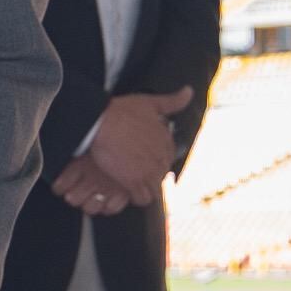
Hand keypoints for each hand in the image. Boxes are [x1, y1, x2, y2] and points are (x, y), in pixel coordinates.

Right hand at [58, 86, 194, 213]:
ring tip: (132, 184)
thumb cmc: (121, 111)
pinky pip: (143, 199)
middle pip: (162, 175)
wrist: (100, 123)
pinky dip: (136, 197)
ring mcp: (149, 171)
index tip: (144, 158)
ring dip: (145, 189)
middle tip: (134, 171)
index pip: (169, 157)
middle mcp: (162, 157)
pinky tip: (127, 191)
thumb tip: (189, 91)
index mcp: (166, 141)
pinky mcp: (135, 182)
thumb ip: (172, 101)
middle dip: (150, 175)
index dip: (156, 159)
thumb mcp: (149, 102)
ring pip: (155, 190)